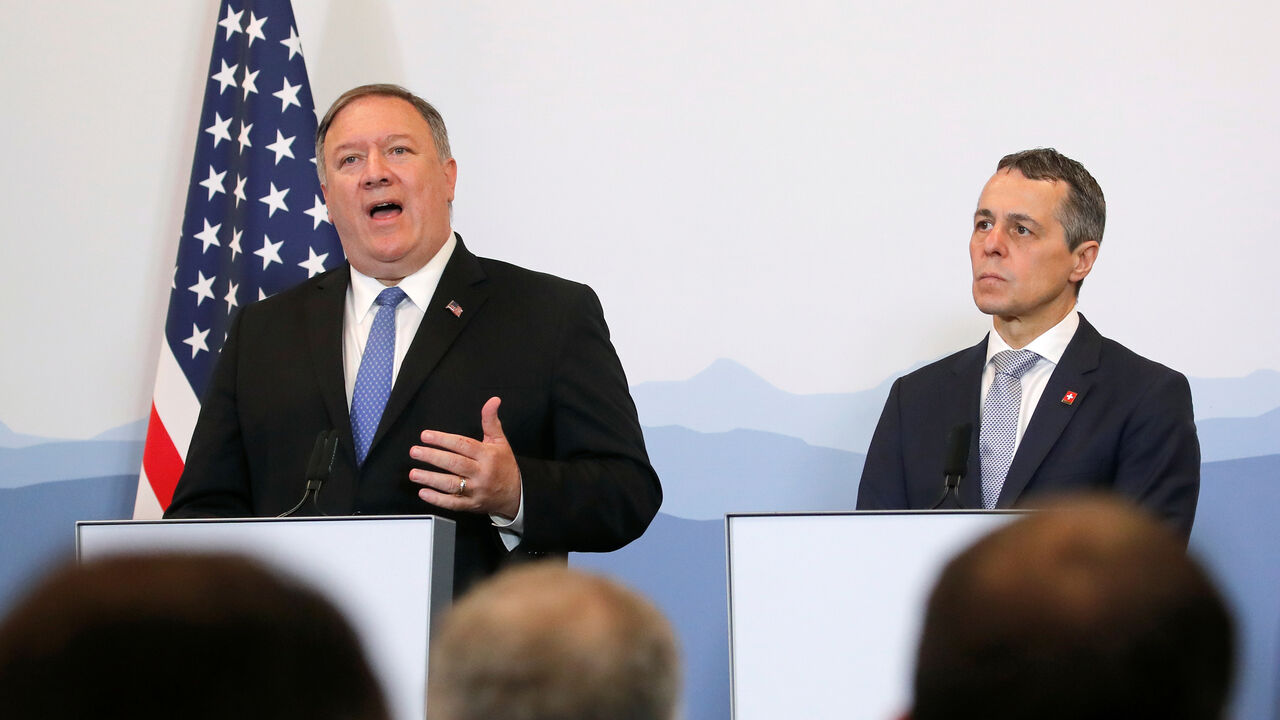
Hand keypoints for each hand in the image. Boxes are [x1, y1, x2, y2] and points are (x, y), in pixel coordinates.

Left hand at [408, 396, 520, 518]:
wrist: (516, 494)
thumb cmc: (504, 465)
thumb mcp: (500, 441)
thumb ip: (491, 421)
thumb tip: (493, 400)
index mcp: (488, 455)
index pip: (463, 445)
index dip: (443, 440)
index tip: (425, 436)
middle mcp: (482, 472)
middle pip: (454, 464)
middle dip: (433, 457)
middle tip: (415, 452)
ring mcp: (477, 490)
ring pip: (451, 484)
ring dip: (431, 479)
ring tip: (414, 473)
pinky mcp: (472, 504)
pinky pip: (453, 503)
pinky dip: (438, 499)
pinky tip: (423, 492)